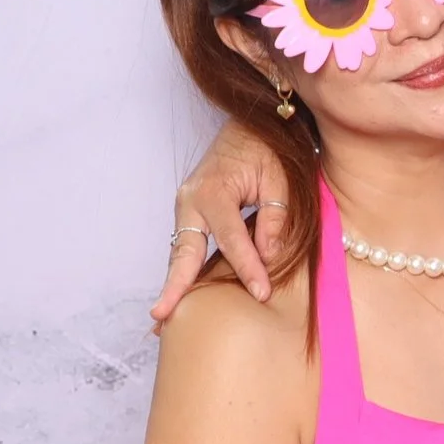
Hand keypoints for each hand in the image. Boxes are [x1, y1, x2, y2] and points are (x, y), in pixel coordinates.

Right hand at [152, 121, 290, 318]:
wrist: (250, 125)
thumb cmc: (269, 149)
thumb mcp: (281, 179)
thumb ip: (275, 217)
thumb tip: (269, 255)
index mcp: (214, 190)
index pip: (232, 239)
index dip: (247, 268)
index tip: (261, 294)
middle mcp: (191, 200)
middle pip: (184, 251)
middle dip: (174, 285)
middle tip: (162, 317)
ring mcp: (186, 207)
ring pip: (181, 252)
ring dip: (175, 282)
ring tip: (164, 319)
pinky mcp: (189, 214)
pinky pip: (187, 246)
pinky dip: (183, 270)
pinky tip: (179, 295)